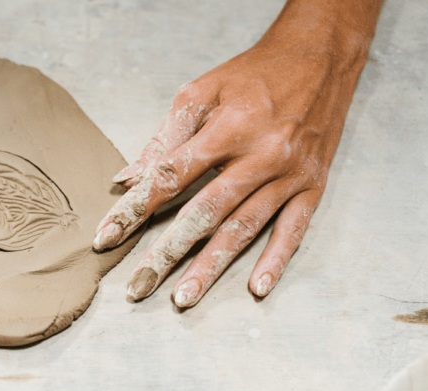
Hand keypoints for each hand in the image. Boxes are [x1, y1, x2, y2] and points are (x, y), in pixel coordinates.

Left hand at [94, 0, 381, 306]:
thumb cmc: (253, 75)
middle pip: (204, 213)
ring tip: (182, 298)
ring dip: (211, 266)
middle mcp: (260, 155)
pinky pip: (293, 230)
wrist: (321, 56)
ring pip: (243, 229)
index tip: (106, 237)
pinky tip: (256, 288)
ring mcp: (289, 175)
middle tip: (138, 286)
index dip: (135, 209)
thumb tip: (126, 180)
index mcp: (228, 129)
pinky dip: (275, 260)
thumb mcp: (202, 91)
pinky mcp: (313, 187)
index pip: (170, 177)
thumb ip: (164, 138)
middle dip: (167, 253)